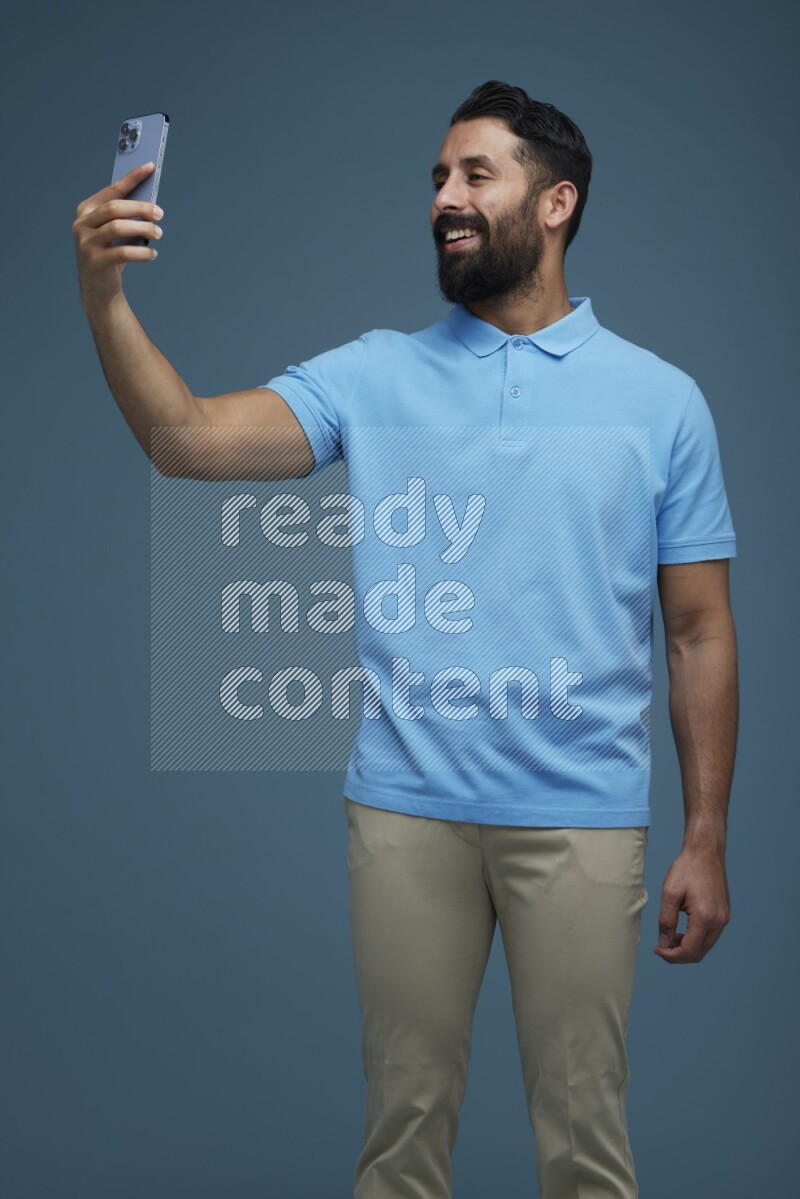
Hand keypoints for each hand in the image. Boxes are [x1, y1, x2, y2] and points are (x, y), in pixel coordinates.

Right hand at [72, 161, 162, 310]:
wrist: (98, 289)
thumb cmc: (111, 254)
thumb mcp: (117, 233)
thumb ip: (127, 217)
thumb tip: (151, 202)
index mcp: (86, 210)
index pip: (112, 190)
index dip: (132, 178)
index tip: (150, 166)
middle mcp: (81, 224)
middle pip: (114, 208)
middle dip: (140, 208)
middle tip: (160, 213)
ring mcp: (85, 243)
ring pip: (117, 228)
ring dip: (143, 229)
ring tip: (158, 233)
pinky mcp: (94, 262)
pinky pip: (122, 253)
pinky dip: (142, 253)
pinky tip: (153, 255)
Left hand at [652, 844, 730, 963]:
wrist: (705, 852)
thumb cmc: (687, 869)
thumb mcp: (670, 894)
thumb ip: (666, 921)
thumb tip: (664, 943)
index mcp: (705, 918)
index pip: (689, 951)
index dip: (671, 956)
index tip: (657, 949)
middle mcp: (719, 922)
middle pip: (698, 953)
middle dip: (678, 954)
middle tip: (660, 946)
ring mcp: (723, 919)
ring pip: (705, 946)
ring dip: (687, 947)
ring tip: (669, 937)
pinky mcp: (723, 914)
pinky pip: (709, 936)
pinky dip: (695, 939)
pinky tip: (681, 930)